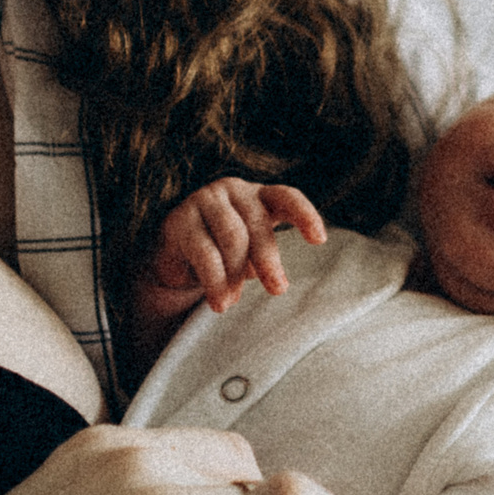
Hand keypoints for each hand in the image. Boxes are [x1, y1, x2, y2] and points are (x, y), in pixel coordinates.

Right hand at [142, 179, 327, 324]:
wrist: (174, 256)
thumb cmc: (223, 252)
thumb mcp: (250, 254)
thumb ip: (263, 259)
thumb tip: (272, 280)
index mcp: (258, 196)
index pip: (286, 197)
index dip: (305, 215)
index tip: (319, 240)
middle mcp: (233, 191)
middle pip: (258, 223)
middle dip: (269, 260)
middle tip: (278, 289)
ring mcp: (204, 201)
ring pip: (232, 237)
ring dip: (237, 274)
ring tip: (234, 301)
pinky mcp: (180, 220)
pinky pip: (205, 253)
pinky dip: (215, 282)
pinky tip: (220, 303)